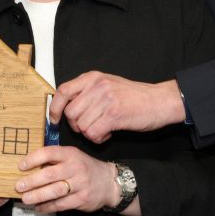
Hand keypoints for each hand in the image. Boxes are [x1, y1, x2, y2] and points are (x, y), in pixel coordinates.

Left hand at [15, 146, 130, 215]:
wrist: (109, 182)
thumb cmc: (86, 168)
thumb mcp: (73, 157)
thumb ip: (55, 159)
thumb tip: (30, 166)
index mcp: (71, 154)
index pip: (49, 153)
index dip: (33, 159)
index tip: (21, 166)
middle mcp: (75, 168)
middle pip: (49, 174)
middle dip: (31, 181)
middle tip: (19, 186)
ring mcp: (79, 185)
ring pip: (54, 191)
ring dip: (37, 196)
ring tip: (26, 199)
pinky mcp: (81, 200)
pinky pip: (61, 205)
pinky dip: (47, 207)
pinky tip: (39, 207)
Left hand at [48, 73, 184, 143]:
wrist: (159, 101)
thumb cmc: (134, 97)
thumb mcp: (108, 85)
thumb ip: (88, 92)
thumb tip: (66, 106)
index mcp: (93, 77)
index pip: (63, 91)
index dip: (55, 108)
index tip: (54, 120)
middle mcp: (97, 85)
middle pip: (71, 113)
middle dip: (77, 126)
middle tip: (91, 126)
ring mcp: (105, 99)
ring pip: (81, 125)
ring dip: (90, 133)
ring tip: (103, 129)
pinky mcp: (114, 114)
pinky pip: (93, 133)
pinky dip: (98, 138)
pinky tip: (108, 133)